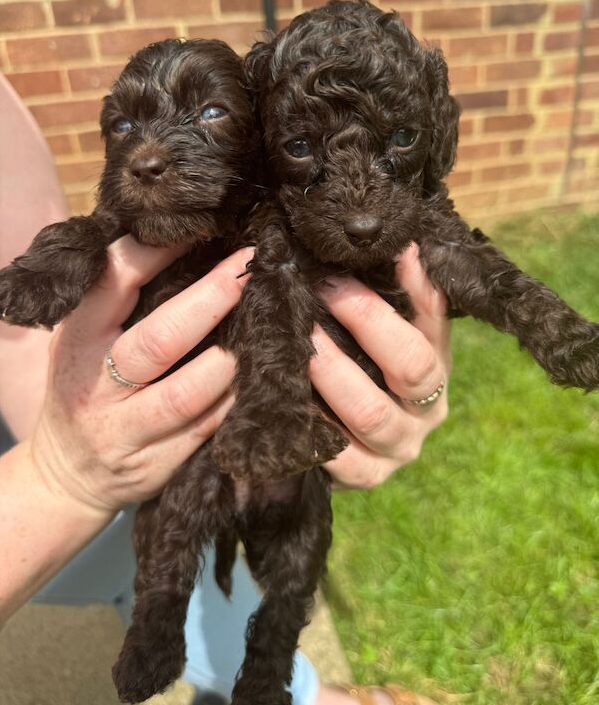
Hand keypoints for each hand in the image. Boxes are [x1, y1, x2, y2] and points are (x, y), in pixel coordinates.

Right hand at [30, 238, 252, 515]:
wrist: (67, 474)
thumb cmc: (85, 386)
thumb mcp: (82, 339)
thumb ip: (117, 302)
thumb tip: (183, 245)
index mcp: (77, 340)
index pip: (114, 285)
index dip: (157, 252)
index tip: (200, 227)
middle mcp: (96, 385)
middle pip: (160, 340)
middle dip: (212, 299)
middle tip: (250, 269)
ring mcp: (126, 430)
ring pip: (189, 392)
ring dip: (235, 356)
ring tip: (269, 320)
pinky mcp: (156, 464)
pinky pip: (207, 428)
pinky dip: (238, 398)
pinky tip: (264, 371)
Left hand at [310, 243, 449, 488]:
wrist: (361, 438)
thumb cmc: (371, 368)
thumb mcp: (395, 332)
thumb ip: (406, 296)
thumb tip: (405, 248)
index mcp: (440, 366)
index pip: (431, 322)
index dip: (396, 289)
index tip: (345, 267)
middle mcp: (429, 410)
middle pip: (409, 365)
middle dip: (361, 321)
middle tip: (315, 291)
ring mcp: (400, 448)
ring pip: (371, 412)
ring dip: (330, 371)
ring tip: (297, 340)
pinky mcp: (368, 477)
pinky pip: (342, 458)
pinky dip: (315, 426)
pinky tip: (286, 398)